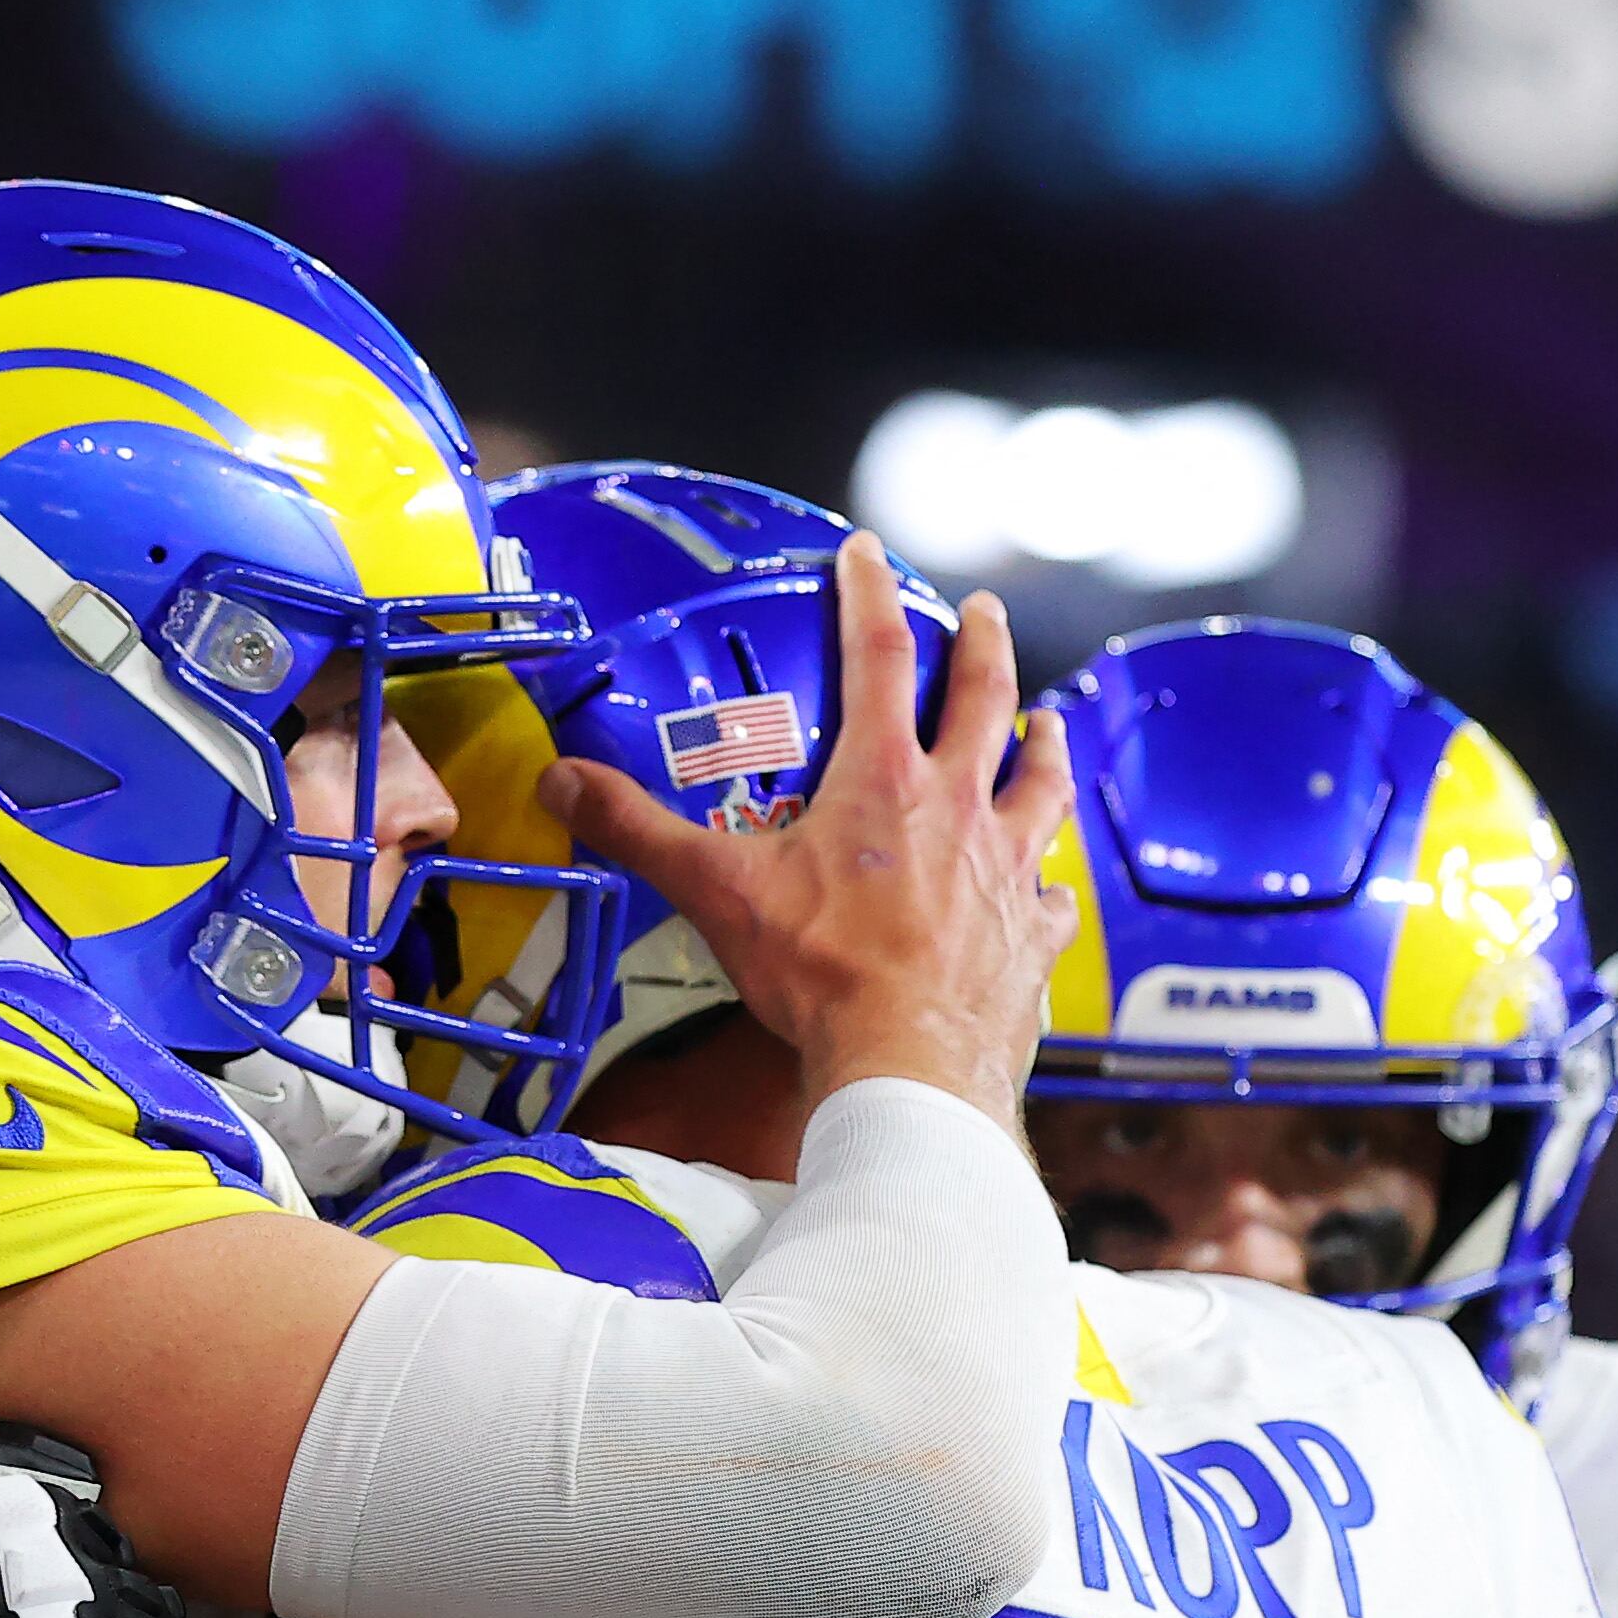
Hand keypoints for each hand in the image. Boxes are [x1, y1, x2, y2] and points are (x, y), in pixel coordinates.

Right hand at [536, 529, 1072, 1132]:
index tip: (868, 553)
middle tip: (982, 612)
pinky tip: (1054, 885)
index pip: (878, 657)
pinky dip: (1053, 884)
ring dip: (1045, 748)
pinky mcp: (1033, 933)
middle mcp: (958, 808)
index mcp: (883, 780)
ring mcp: (1007, 869)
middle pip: (984, 700)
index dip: (870, 594)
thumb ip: (639, 831)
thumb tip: (563, 783)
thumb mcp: (716, 892)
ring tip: (1049, 723)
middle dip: (981, 645)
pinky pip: (1053, 896)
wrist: (909, 1064)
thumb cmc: (821, 975)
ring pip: (1041, 785)